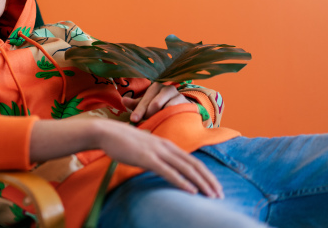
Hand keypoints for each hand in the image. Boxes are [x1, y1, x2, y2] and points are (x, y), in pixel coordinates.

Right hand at [97, 119, 222, 197]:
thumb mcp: (145, 147)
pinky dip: (182, 182)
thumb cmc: (123, 140)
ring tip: (211, 195)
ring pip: (185, 169)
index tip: (215, 186)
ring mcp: (157, 152)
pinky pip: (169, 172)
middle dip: (209, 180)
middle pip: (194, 164)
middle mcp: (166, 147)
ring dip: (201, 183)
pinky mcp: (147, 158)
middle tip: (220, 195)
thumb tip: (161, 164)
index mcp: (167, 144)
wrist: (107, 132)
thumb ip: (156, 154)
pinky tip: (191, 190)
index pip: (192, 160)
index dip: (206, 173)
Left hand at [122, 82, 189, 122]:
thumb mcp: (147, 104)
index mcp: (156, 87)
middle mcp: (167, 89)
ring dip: (160, 117)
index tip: (133, 119)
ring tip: (156, 124)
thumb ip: (136, 104)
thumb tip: (123, 100)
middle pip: (155, 104)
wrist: (182, 107)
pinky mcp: (187, 104)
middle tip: (146, 123)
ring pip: (166, 108)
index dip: (139, 110)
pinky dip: (170, 118)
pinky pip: (177, 112)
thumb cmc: (160, 105)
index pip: (145, 100)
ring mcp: (178, 95)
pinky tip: (166, 123)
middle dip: (149, 115)